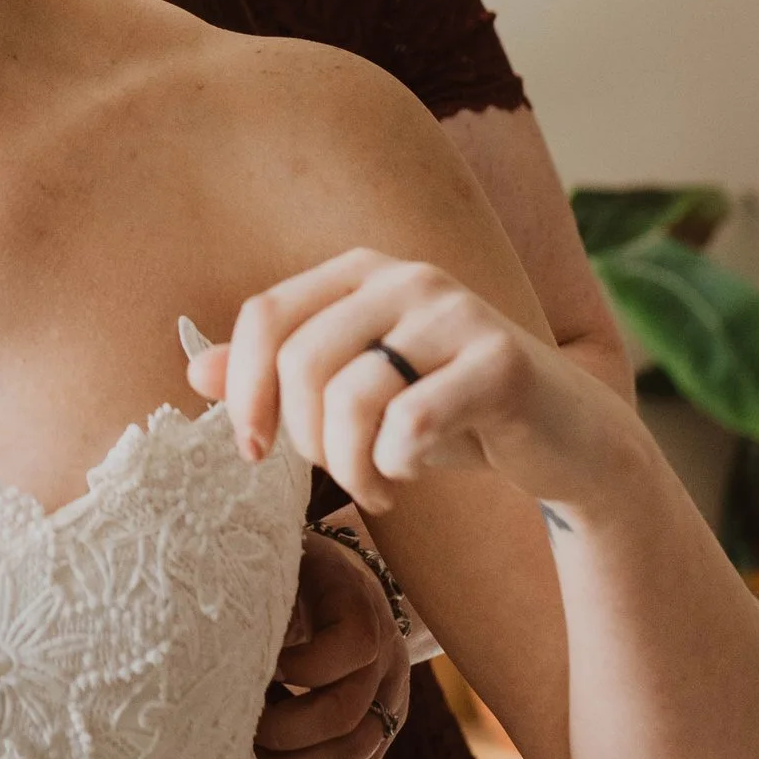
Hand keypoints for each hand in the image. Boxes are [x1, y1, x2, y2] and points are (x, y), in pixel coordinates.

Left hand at [192, 251, 624, 519]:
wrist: (562, 438)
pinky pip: (411, 423)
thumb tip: (195, 373)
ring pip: (352, 395)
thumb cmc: (447, 411)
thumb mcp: (355, 392)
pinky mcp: (499, 361)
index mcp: (362, 273)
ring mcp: (456, 313)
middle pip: (302, 361)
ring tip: (376, 485)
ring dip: (352, 465)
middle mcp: (406, 278)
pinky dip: (398, 466)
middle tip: (340, 474)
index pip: (265, 316)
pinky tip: (413, 475)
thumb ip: (279, 378)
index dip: (244, 390)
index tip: (252, 450)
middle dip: (306, 439)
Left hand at [251, 512, 412, 758]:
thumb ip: (252, 586)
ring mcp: (388, 695)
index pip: (354, 643)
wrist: (328, 580)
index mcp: (356, 598)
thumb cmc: (281, 569)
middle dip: (284, 732)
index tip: (259, 666)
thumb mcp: (272, 563)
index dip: (304, 665)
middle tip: (235, 731)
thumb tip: (193, 638)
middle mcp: (385, 651)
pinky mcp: (378, 729)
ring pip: (353, 756)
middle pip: (348, 713)